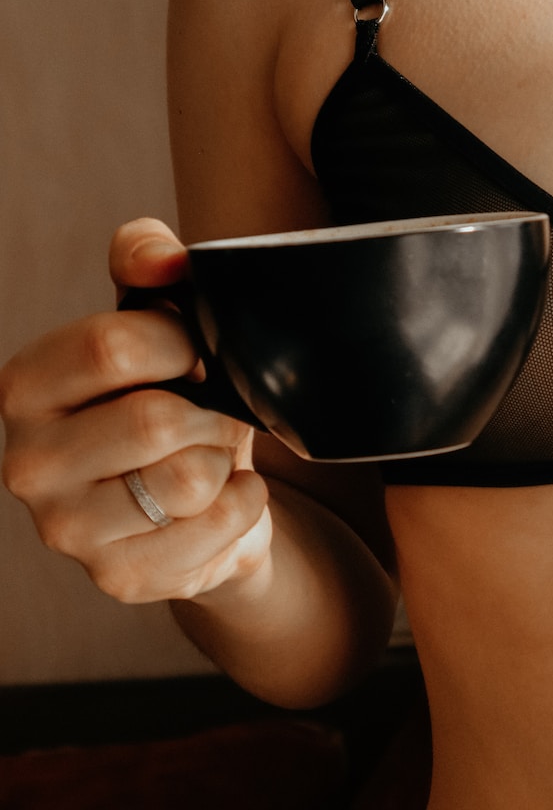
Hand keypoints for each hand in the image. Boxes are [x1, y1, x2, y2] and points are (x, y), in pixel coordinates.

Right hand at [0, 218, 270, 603]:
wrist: (195, 493)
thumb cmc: (168, 390)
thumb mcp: (155, 316)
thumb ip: (147, 261)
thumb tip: (162, 258)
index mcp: (26, 386)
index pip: (110, 347)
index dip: (179, 341)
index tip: (196, 350)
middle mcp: (28, 463)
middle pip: (153, 421)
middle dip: (209, 407)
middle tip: (212, 406)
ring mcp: (68, 530)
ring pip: (188, 480)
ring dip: (223, 455)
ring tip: (209, 449)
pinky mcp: (120, 577)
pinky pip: (217, 526)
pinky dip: (244, 501)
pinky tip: (224, 494)